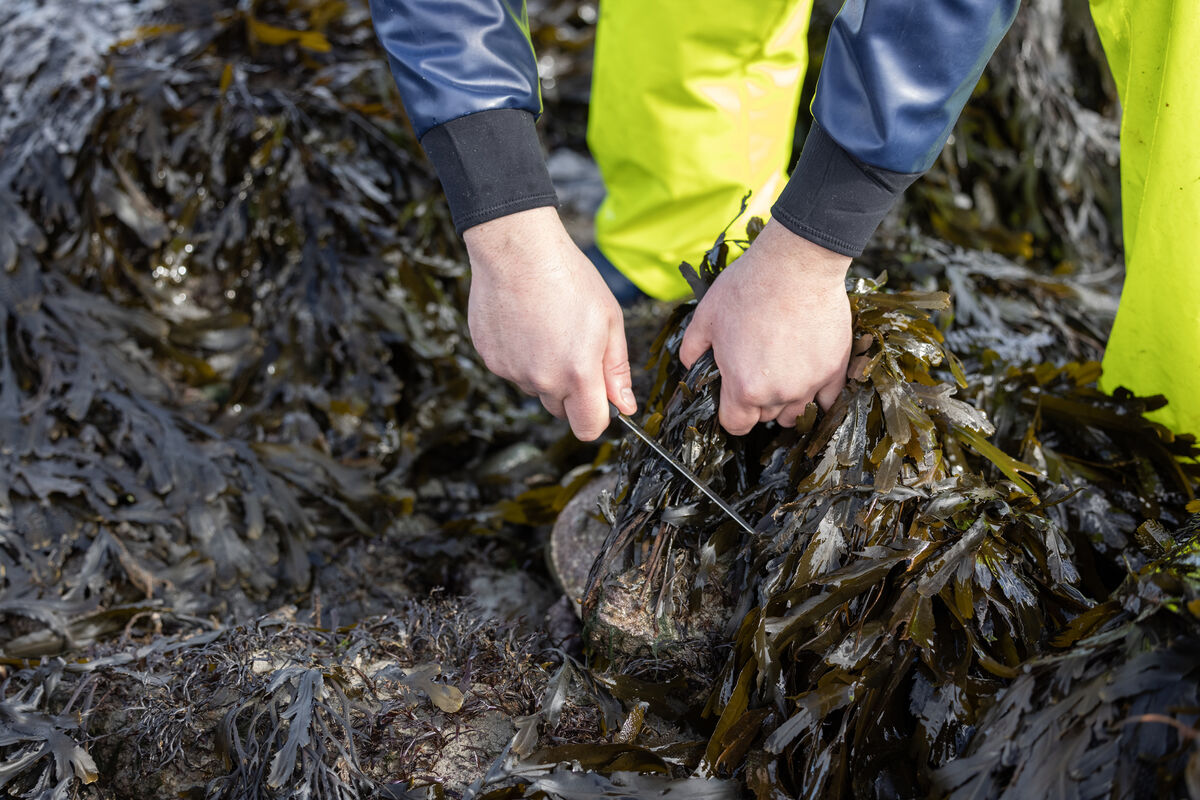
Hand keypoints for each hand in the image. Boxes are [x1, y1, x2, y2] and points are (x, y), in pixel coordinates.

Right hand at [463, 207, 635, 440]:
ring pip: (535, 388)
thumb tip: (624, 406)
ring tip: (547, 328)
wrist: (518, 250)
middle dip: (571, 392)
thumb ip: (616, 370)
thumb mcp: (609, 321)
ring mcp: (511, 371)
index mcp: (577, 374)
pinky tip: (525, 324)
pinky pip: (512, 370)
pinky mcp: (490, 359)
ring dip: (544, 371)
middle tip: (573, 348)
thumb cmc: (569, 278)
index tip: (600, 397)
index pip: (588, 428)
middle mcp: (542, 380)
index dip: (597, 416)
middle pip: (561, 410)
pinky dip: (520, 356)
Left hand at [679, 219, 851, 434]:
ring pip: (797, 412)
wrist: (797, 263)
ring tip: (781, 370)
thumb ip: (693, 350)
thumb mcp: (706, 317)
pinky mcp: (836, 369)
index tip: (731, 397)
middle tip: (755, 368)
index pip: (735, 425)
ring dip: (786, 400)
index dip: (730, 413)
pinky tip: (807, 375)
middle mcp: (779, 393)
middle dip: (756, 401)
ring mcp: (811, 383)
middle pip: (765, 418)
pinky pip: (828, 400)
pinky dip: (817, 394)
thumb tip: (691, 366)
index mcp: (744, 387)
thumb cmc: (749, 287)